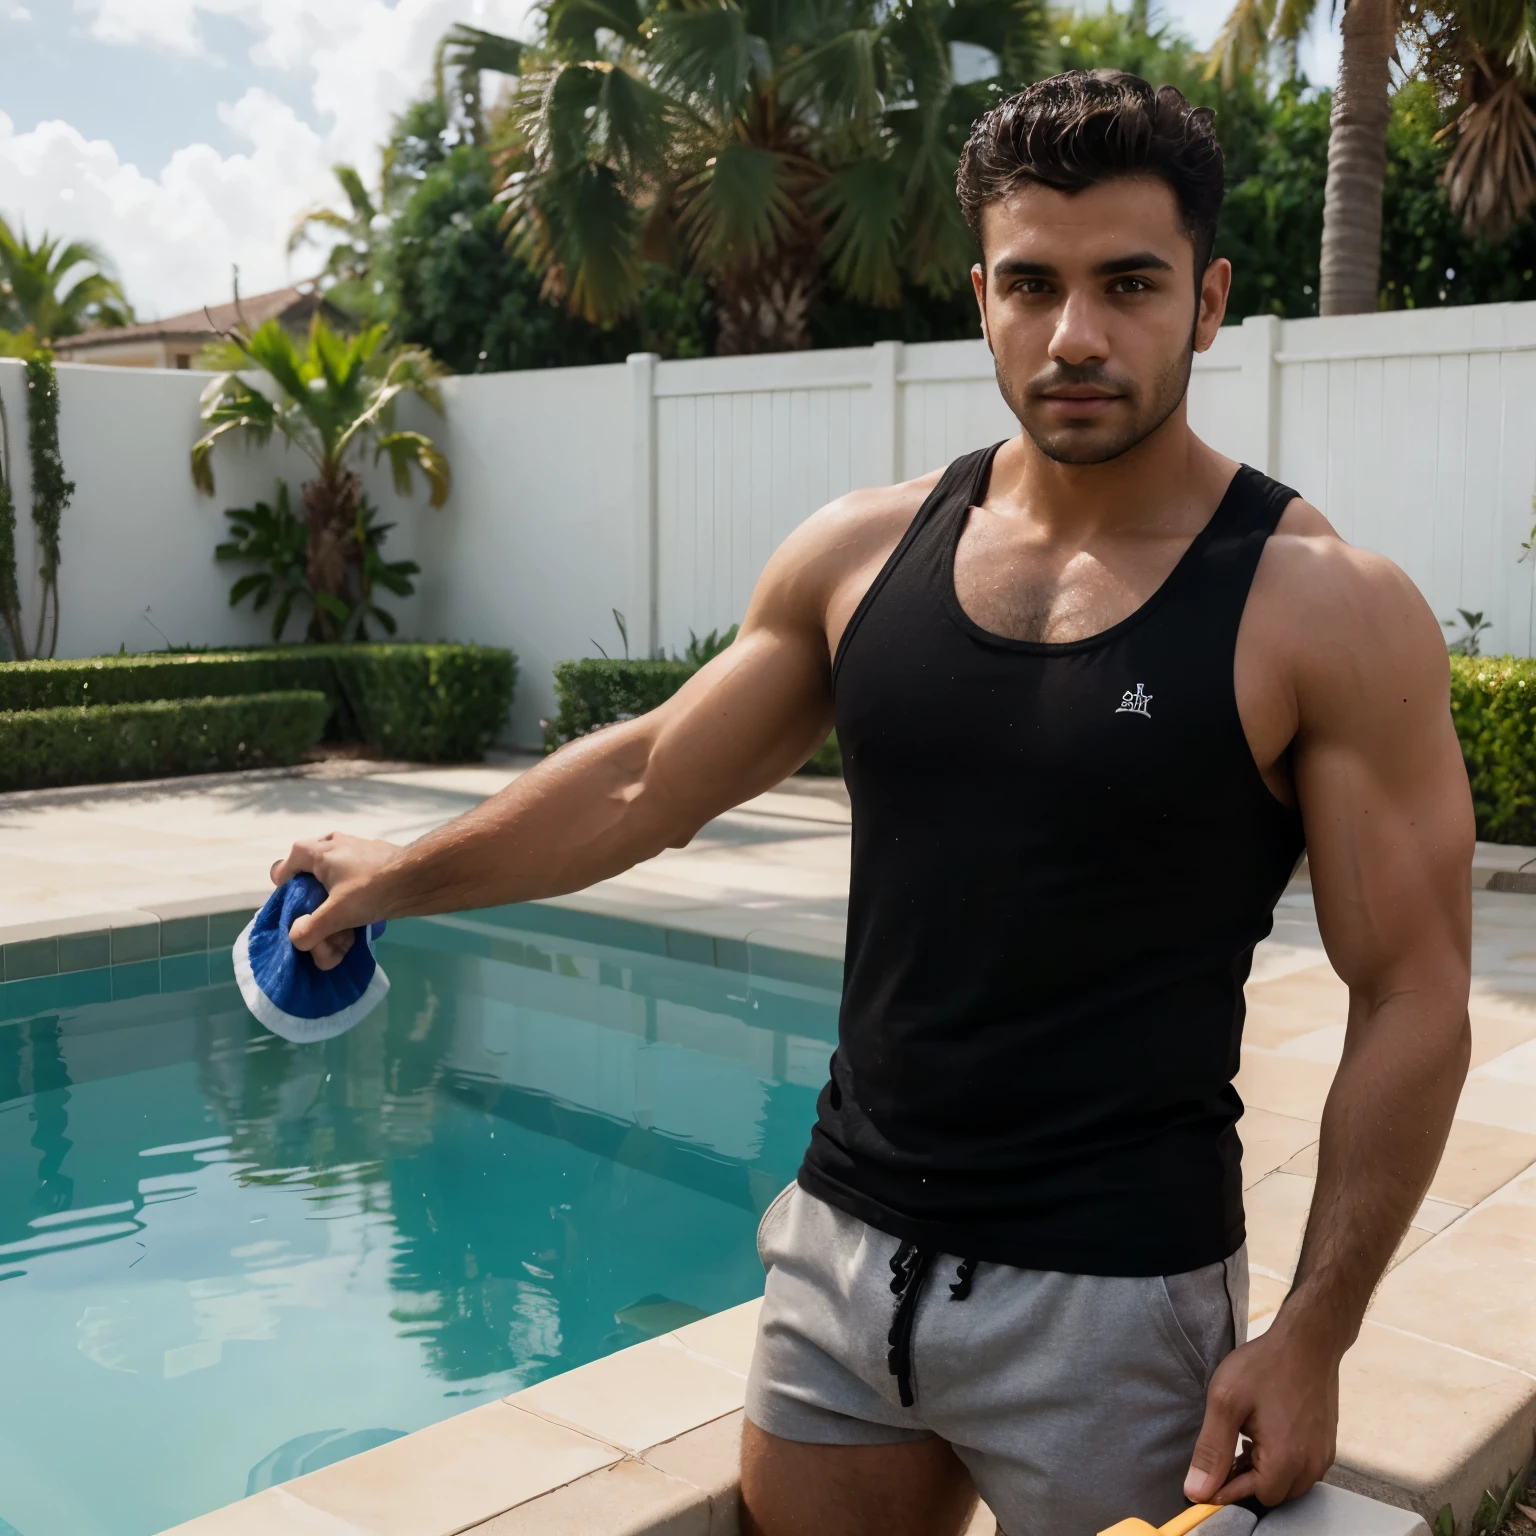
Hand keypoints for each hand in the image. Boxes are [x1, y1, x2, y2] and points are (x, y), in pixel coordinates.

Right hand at [270, 832, 402, 970]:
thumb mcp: (336, 914)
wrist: (418, 876)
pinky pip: (355, 867)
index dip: (287, 880)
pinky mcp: (378, 856)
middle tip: (314, 905)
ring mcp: (360, 846)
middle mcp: (337, 842)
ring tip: (338, 908)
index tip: (292, 900)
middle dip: (310, 885)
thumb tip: (296, 939)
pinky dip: (352, 883)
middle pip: (312, 862)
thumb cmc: (371, 890)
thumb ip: (311, 929)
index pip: (291, 861)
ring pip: (335, 863)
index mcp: (321, 850)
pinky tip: (362, 903)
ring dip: (332, 885)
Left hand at [1183, 1312, 1340, 1507]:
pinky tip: (1264, 1436)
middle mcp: (1311, 1466)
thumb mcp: (1226, 1402)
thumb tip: (1197, 1492)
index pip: (1253, 1497)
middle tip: (1225, 1453)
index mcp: (1286, 1460)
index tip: (1207, 1478)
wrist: (1308, 1341)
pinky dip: (1281, 1462)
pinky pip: (1302, 1468)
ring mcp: (1323, 1456)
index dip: (1226, 1489)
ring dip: (1264, 1472)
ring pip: (1289, 1484)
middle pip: (1273, 1495)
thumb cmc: (1264, 1366)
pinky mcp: (1327, 1444)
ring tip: (1244, 1441)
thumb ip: (1211, 1450)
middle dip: (1246, 1480)